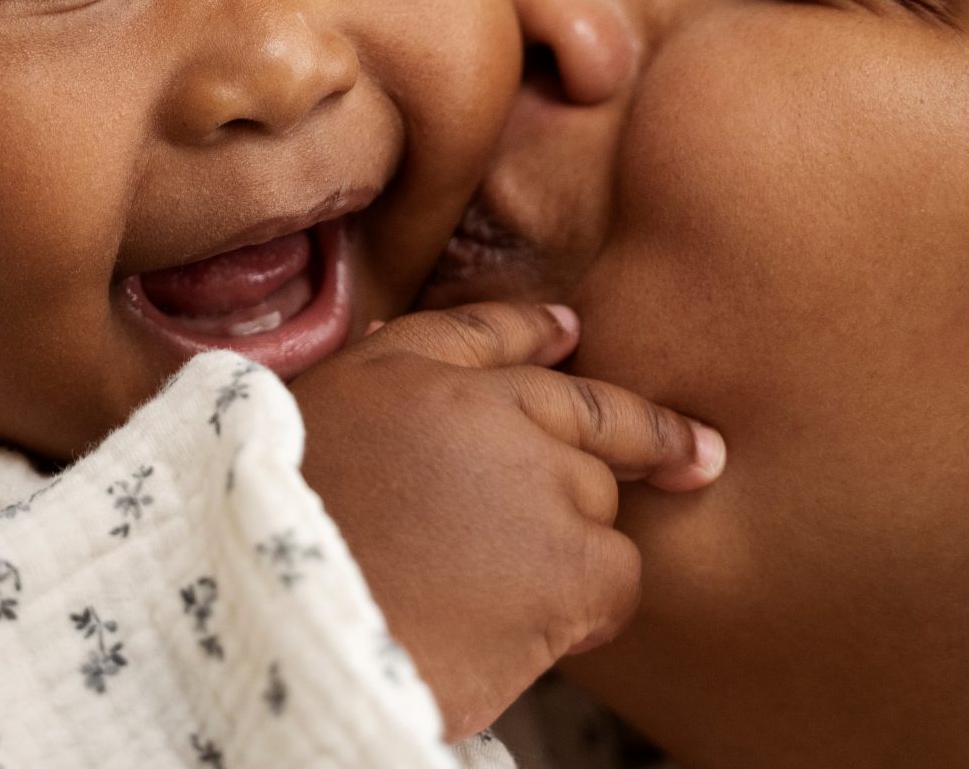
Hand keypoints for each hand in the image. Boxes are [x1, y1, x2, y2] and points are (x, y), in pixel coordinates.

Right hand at [292, 302, 723, 738]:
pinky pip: (616, 576)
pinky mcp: (573, 558)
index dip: (537, 334)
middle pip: (578, 413)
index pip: (488, 334)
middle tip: (690, 456)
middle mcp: (480, 408)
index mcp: (401, 374)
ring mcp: (537, 478)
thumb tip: (412, 332)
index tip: (573, 335)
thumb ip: (373, 381)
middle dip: (626, 441)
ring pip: (596, 500)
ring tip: (490, 592)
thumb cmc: (278, 547)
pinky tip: (523, 629)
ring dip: (566, 544)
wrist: (290, 635)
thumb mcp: (302, 431)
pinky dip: (586, 606)